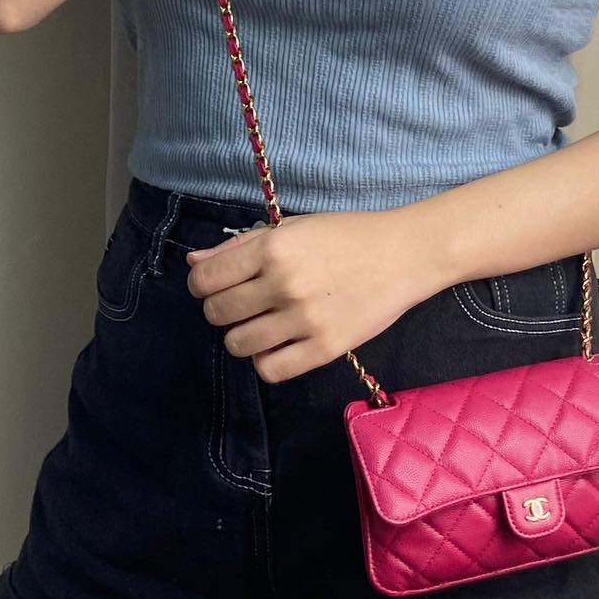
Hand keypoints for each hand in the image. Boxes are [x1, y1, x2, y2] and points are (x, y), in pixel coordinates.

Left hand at [185, 209, 440, 383]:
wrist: (404, 254)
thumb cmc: (347, 236)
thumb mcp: (292, 228)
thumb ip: (240, 246)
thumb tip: (194, 262)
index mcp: (273, 249)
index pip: (205, 279)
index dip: (202, 285)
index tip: (215, 286)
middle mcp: (284, 284)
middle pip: (217, 313)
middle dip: (222, 310)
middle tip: (245, 304)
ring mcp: (304, 319)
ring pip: (238, 344)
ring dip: (242, 336)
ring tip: (263, 324)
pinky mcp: (325, 347)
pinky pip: (271, 369)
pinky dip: (266, 360)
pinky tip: (280, 344)